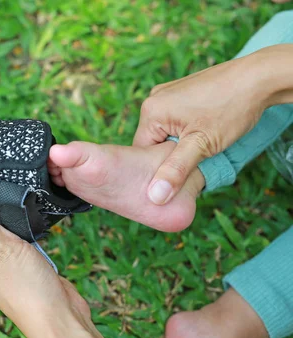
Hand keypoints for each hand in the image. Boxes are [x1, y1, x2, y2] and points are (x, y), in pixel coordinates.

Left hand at [0, 193, 151, 337]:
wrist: (60, 319)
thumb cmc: (30, 289)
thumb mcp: (3, 248)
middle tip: (5, 186)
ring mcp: (3, 265)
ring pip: (2, 231)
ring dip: (10, 219)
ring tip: (19, 202)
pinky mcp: (22, 266)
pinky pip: (17, 241)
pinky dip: (23, 230)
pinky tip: (31, 221)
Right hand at [133, 45, 292, 204]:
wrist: (260, 77)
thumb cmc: (232, 107)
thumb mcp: (202, 145)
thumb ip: (176, 170)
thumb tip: (155, 197)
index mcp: (151, 111)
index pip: (141, 152)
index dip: (158, 168)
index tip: (178, 174)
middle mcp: (153, 98)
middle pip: (153, 142)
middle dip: (171, 155)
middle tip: (196, 160)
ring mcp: (167, 93)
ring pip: (165, 132)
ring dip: (181, 144)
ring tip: (203, 145)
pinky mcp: (181, 91)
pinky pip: (174, 120)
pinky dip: (187, 131)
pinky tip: (205, 131)